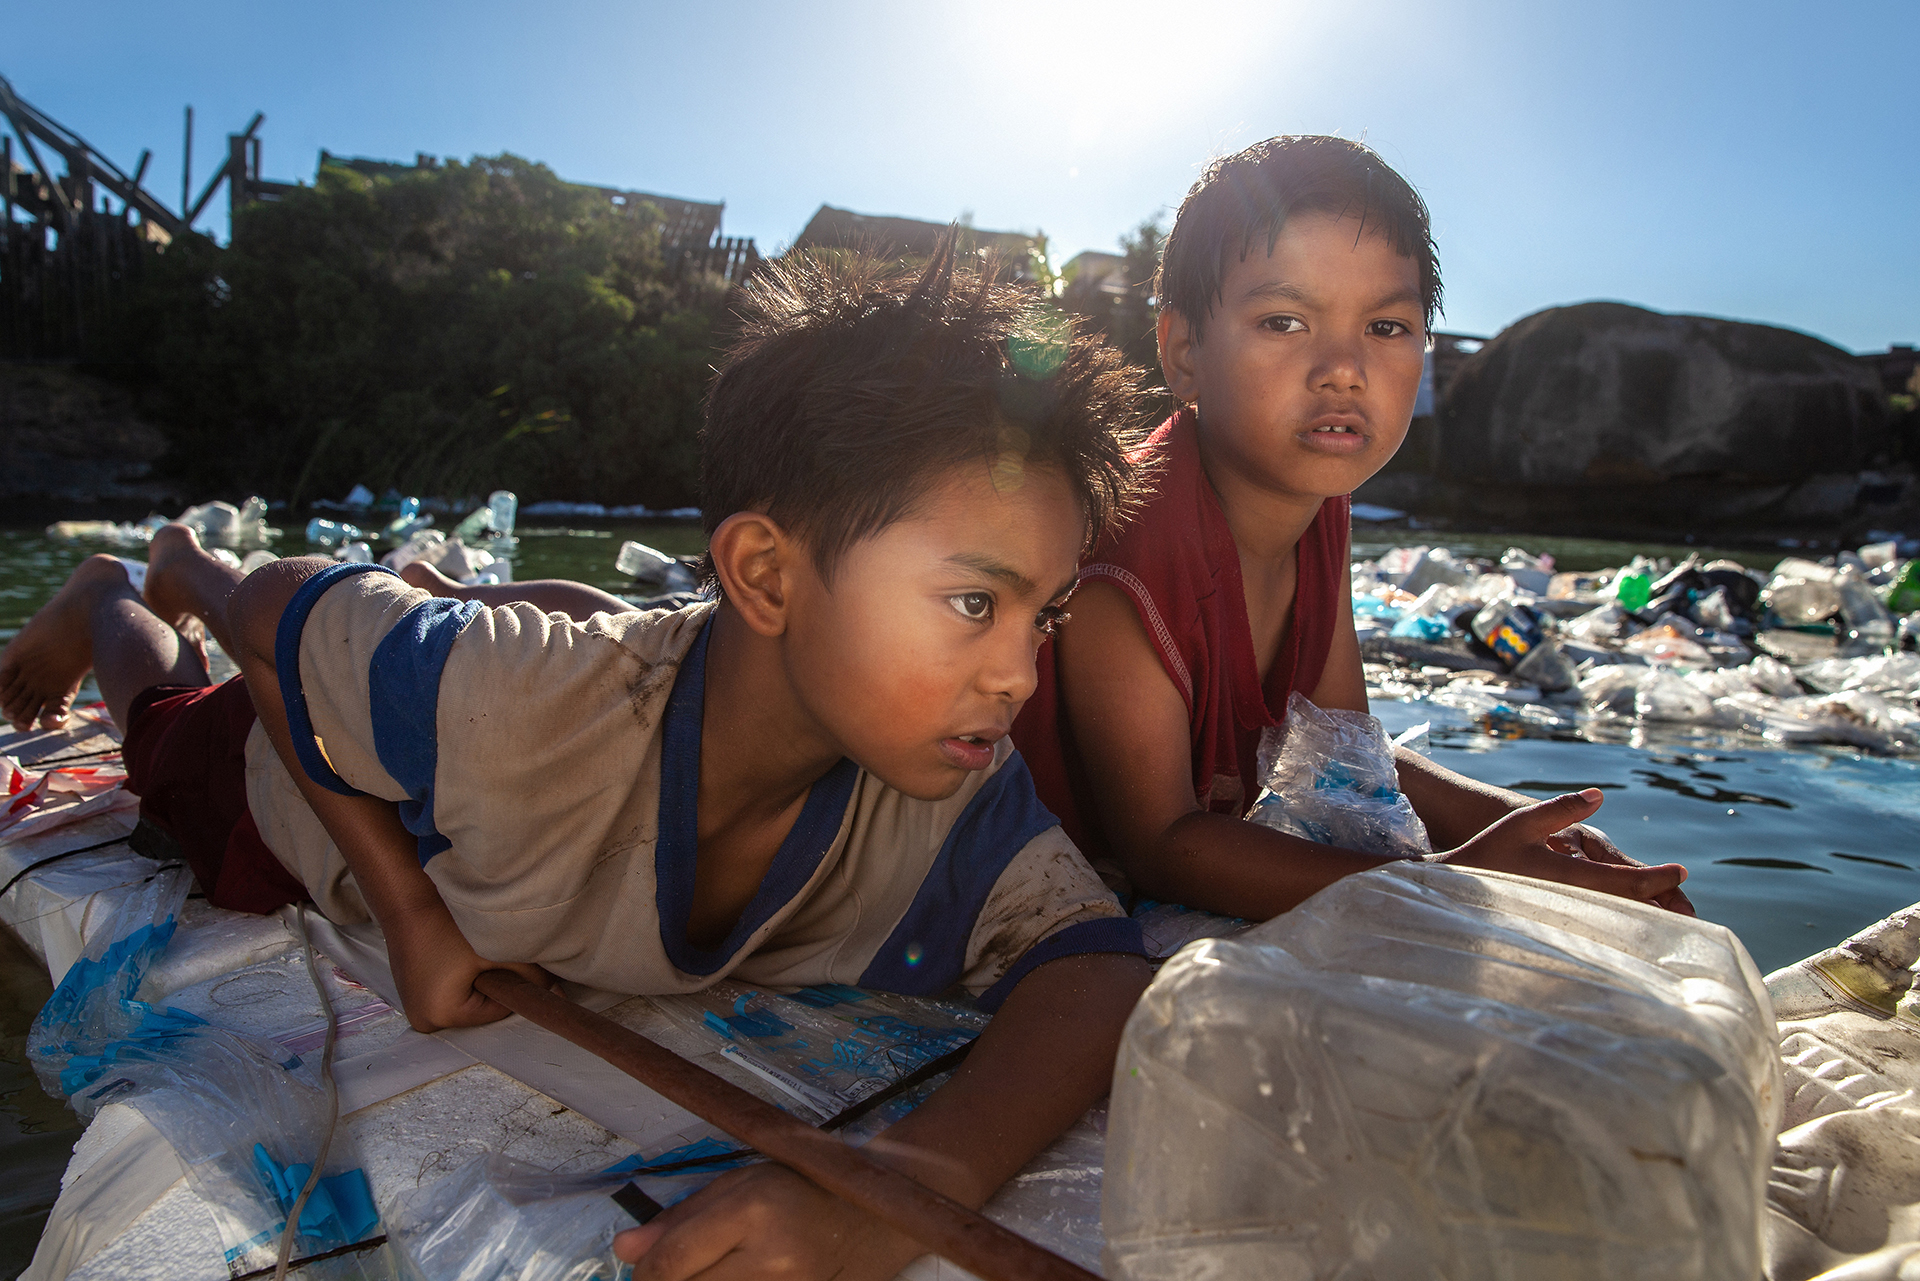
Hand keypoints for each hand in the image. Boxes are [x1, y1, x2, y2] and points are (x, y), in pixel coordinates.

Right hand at [385, 902, 555, 1031]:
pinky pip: (452, 990)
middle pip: (483, 1008)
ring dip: (479, 978)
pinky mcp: (415, 992)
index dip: (515, 985)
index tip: (517, 961)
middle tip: (494, 953)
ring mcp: (416, 1007)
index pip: (499, 1011)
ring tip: (472, 951)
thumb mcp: (495, 949)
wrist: (405, 898)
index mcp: (442, 1016)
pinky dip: (462, 975)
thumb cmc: (446, 922)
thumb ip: (532, 975)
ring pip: (469, 998)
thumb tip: (558, 994)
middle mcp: (425, 1020)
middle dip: (496, 984)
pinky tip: (457, 952)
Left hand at [613, 1163, 920, 1280]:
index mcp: (752, 1210)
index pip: (674, 1261)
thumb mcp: (741, 1183)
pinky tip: (729, 1278)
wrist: (874, 1220)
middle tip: (670, 1275)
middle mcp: (770, 1258)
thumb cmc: (803, 1189)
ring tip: (705, 1273)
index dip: (644, 1272)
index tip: (641, 1269)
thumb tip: (623, 1248)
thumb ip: (682, 1216)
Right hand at [1432, 790, 1690, 912]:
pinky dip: (1618, 924)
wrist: (1453, 889)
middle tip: (1690, 909)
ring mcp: (1563, 919)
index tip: (1681, 872)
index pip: (1627, 882)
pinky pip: (1596, 927)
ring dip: (1643, 917)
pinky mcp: (1554, 927)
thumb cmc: (1487, 852)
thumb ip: (1562, 809)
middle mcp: (1571, 903)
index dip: (1658, 879)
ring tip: (1668, 917)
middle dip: (1660, 906)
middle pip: (1628, 907)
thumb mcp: (1523, 822)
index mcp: (1569, 878)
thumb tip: (1600, 795)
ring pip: (1615, 920)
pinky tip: (1627, 924)